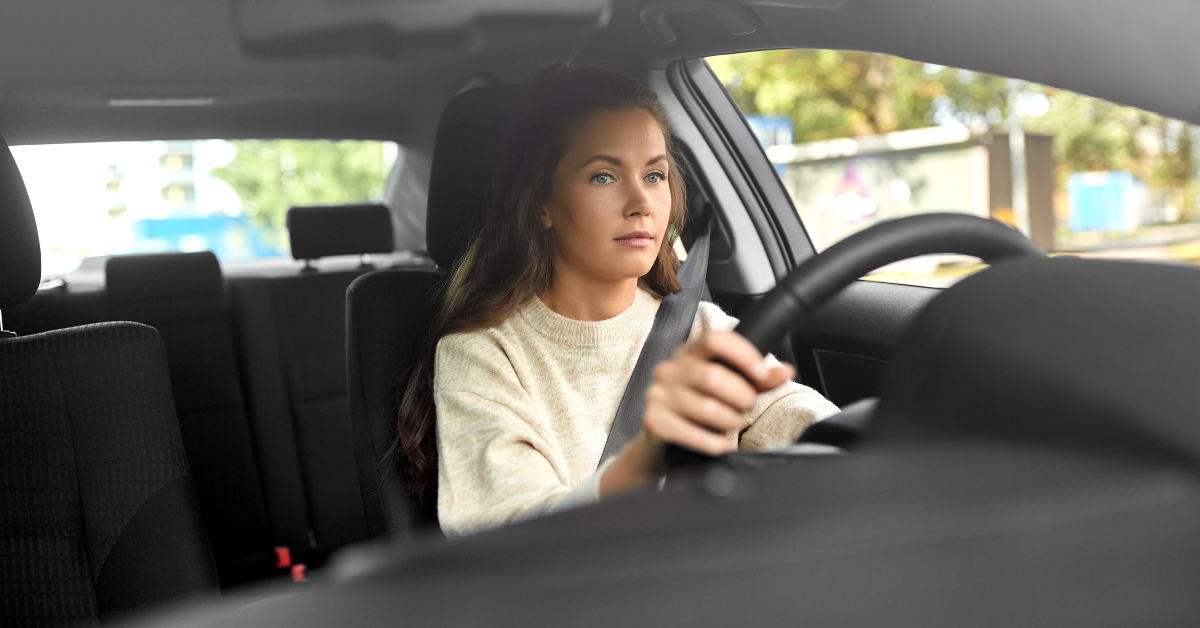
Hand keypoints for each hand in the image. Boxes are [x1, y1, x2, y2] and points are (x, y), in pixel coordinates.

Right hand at [643, 329, 793, 454]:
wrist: (660, 439)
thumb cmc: (699, 406)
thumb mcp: (729, 387)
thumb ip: (757, 379)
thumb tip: (785, 371)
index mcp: (690, 352)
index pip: (714, 339)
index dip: (743, 355)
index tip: (762, 374)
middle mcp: (670, 369)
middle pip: (713, 378)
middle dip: (741, 397)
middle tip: (747, 407)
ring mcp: (658, 394)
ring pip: (706, 408)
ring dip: (730, 421)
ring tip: (733, 424)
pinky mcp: (653, 420)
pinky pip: (692, 434)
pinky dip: (714, 442)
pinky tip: (721, 443)